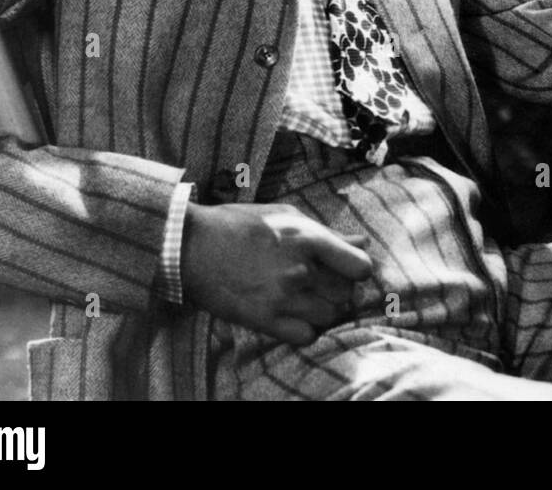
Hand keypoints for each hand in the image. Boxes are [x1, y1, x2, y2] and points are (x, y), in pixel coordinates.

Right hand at [182, 203, 372, 344]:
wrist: (190, 246)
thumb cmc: (238, 224)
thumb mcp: (286, 215)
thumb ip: (326, 232)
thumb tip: (361, 242)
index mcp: (308, 238)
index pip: (360, 266)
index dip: (358, 269)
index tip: (348, 267)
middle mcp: (300, 270)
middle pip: (346, 294)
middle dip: (340, 288)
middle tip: (323, 282)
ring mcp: (282, 297)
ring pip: (330, 316)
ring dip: (325, 309)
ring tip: (308, 298)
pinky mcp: (264, 319)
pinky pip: (306, 336)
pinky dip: (307, 329)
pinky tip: (295, 315)